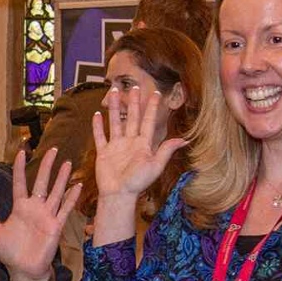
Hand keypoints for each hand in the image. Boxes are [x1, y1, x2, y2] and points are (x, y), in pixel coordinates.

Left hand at [0, 148, 77, 280]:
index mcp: (19, 207)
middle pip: (42, 182)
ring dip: (62, 178)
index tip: (21, 152)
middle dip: (47, 166)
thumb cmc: (9, 252)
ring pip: (56, 192)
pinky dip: (71, 198)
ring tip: (67, 163)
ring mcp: (47, 216)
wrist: (23, 270)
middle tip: (53, 149)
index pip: (20, 182)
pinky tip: (76, 186)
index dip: (20, 168)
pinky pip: (65, 209)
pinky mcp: (56, 225)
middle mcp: (35, 208)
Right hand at [91, 86, 187, 202]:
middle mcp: (129, 142)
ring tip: (113, 92)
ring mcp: (116, 146)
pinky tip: (96, 115)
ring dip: (114, 108)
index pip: (148, 121)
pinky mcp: (103, 153)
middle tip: (134, 86)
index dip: (152, 107)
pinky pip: (100, 137)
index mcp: (143, 144)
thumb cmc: (138, 182)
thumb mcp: (156, 165)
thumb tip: (185, 139)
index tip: (156, 94)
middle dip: (133, 102)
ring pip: (115, 122)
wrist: (119, 194)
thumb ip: (166, 150)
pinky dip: (97, 126)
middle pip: (131, 117)